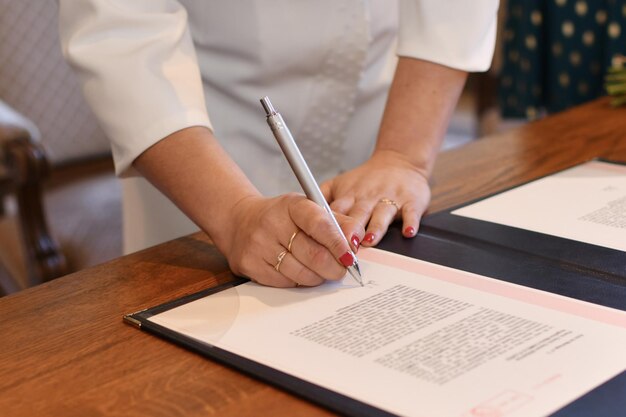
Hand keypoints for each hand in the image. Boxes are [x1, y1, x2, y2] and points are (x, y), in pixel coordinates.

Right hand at [224, 193, 363, 286]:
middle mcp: (273, 223)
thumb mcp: (308, 208)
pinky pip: (286, 282)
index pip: (320, 224)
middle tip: (341, 269)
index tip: (350, 256)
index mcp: (292, 205)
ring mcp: (259, 245)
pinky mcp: (251, 265)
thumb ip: (337, 221)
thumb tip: (357, 239)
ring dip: (319, 276)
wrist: (240, 222)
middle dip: (335, 267)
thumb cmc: (281, 217)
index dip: (339, 243)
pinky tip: (300, 270)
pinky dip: (300, 280)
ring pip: (302, 273)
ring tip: (321, 270)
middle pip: (314, 255)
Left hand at [320, 150, 430, 245]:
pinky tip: (407, 232)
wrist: (400, 161)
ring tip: (370, 240)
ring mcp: (390, 199)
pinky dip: (410, 223)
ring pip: (382, 214)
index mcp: (349, 196)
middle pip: (357, 215)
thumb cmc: (368, 179)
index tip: (323, 241)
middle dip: (350, 230)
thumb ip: (320, 197)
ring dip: (376, 227)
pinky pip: (411, 213)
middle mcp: (368, 198)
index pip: (336, 212)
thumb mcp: (340, 183)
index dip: (330, 227)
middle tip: (345, 247)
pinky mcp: (411, 201)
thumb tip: (300, 213)